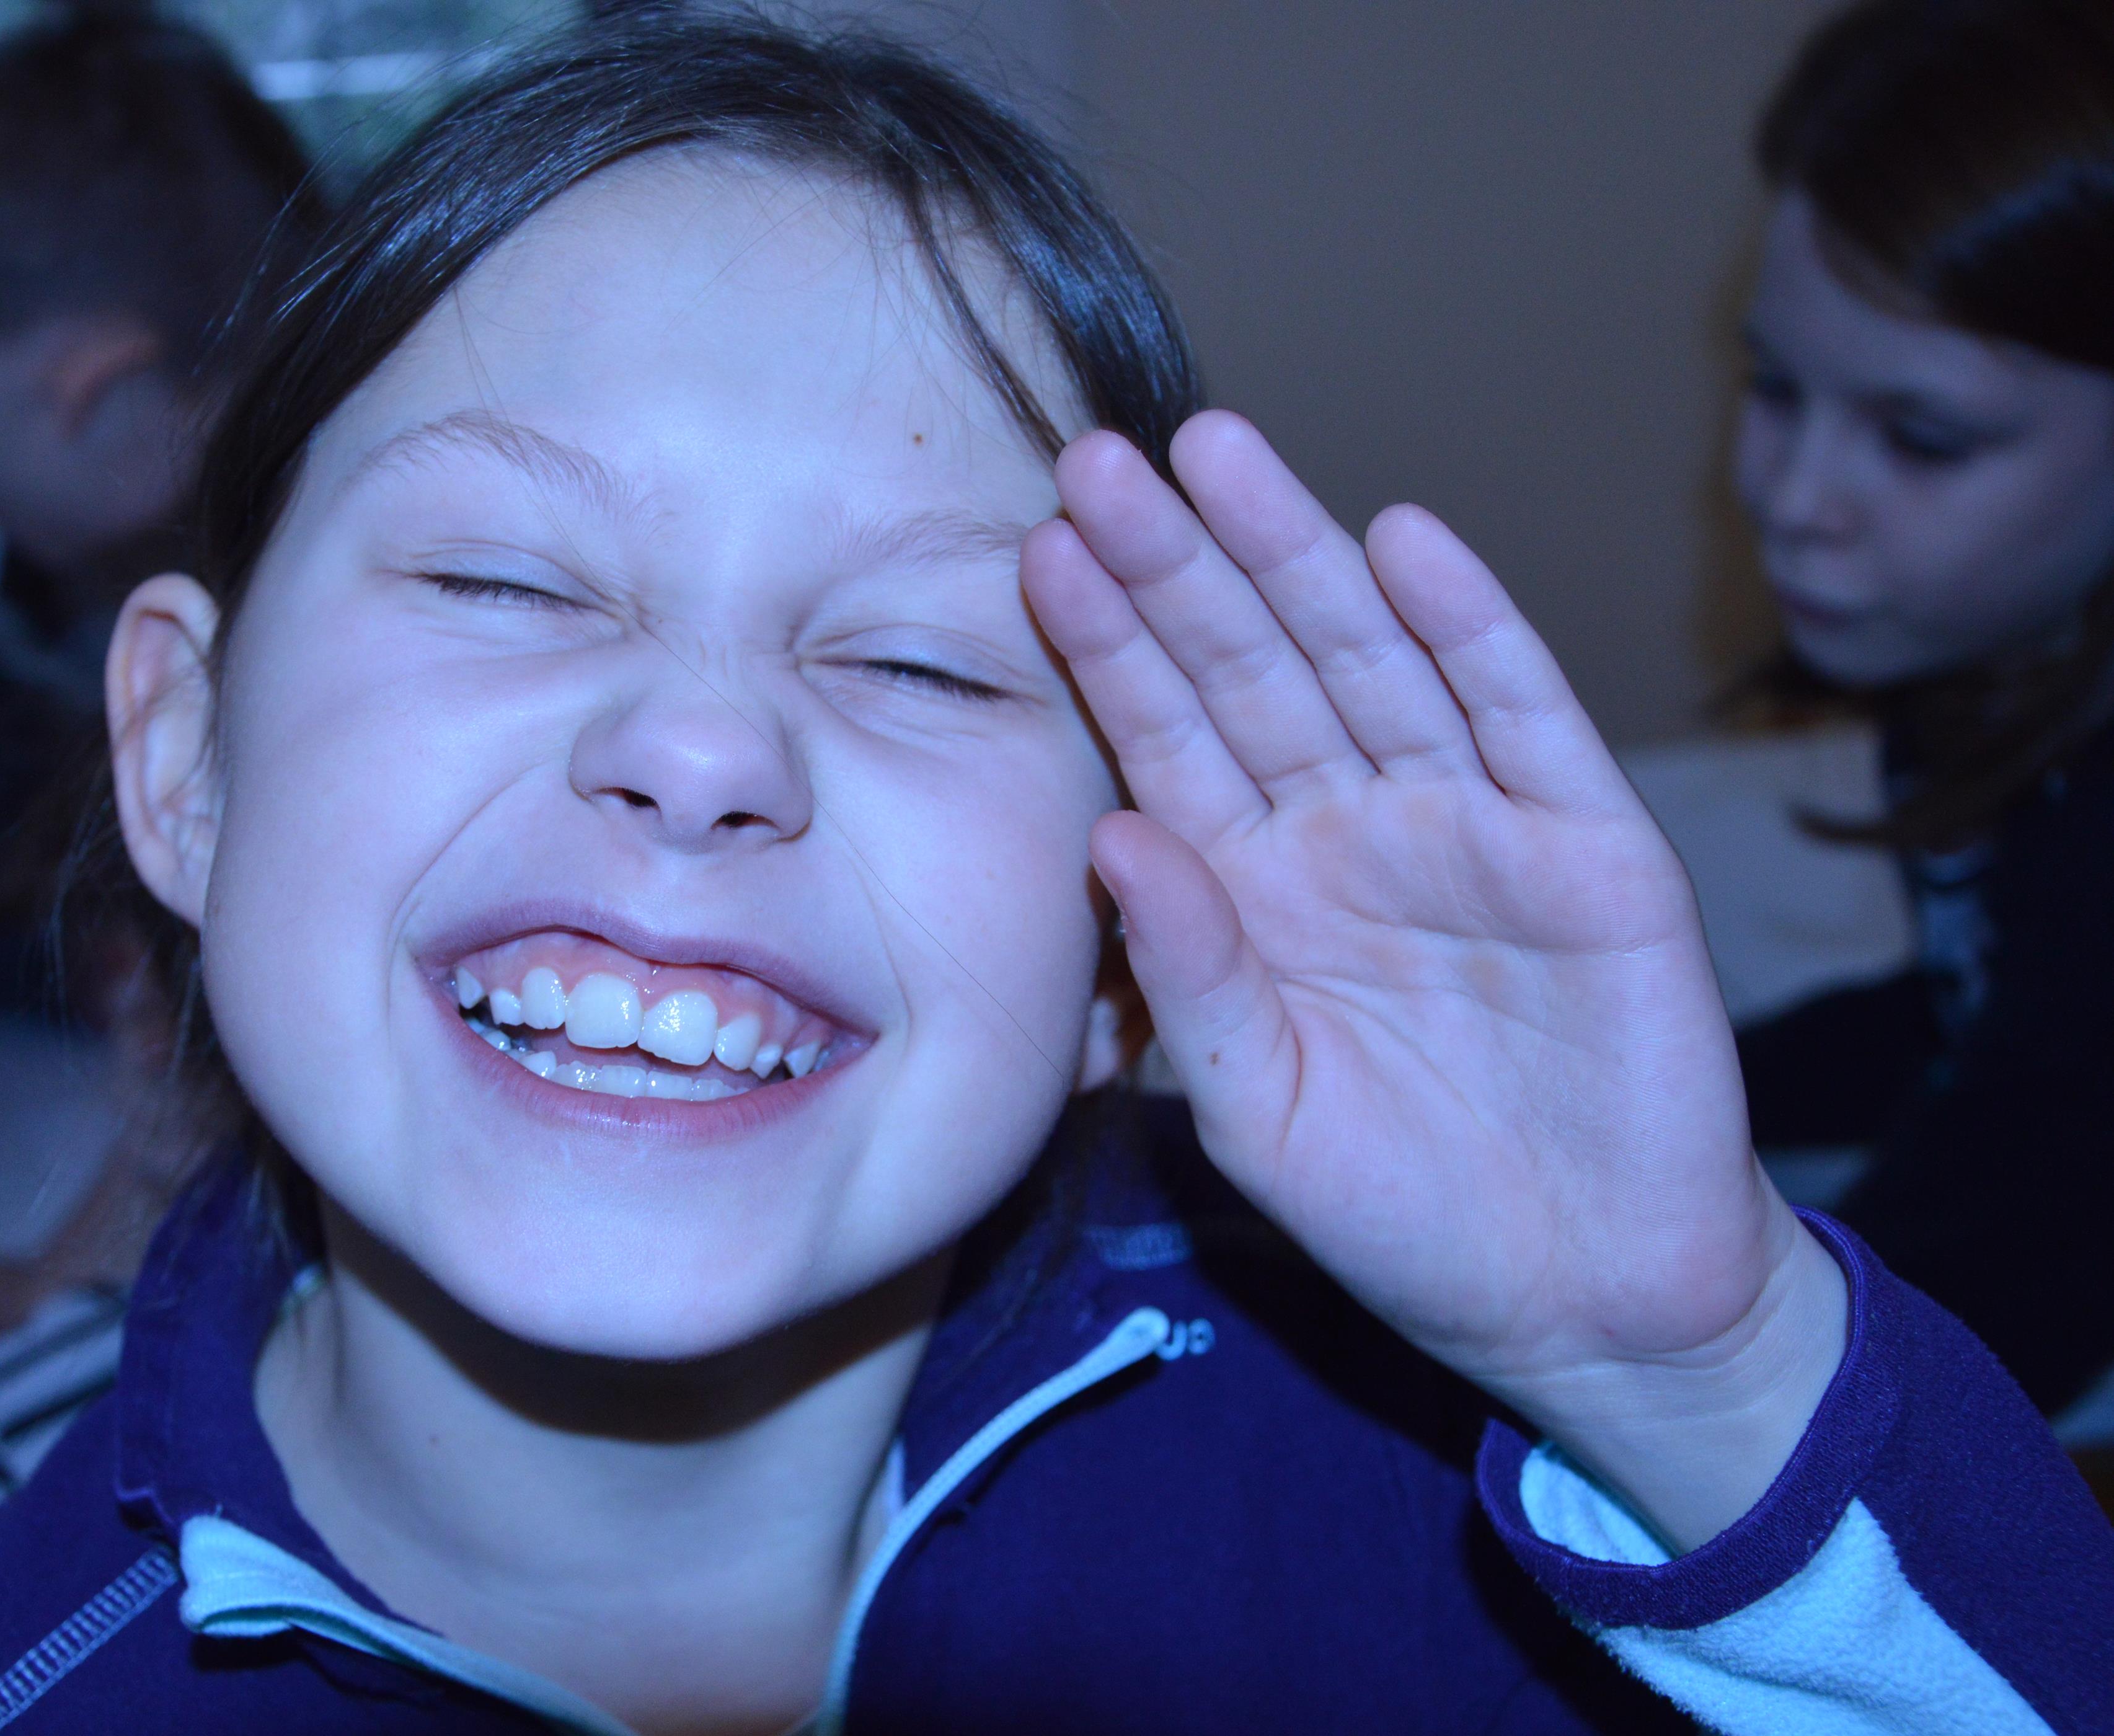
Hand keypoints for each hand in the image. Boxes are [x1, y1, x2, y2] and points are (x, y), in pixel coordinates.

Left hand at [1023, 413, 1846, 1550]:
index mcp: (1255, 885)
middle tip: (1099, 456)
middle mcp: (1351, 830)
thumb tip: (1111, 835)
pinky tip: (1407, 542)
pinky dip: (1471, 629)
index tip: (1034, 549)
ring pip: (1371, 661)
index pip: (1166, 736)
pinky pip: (1523, 717)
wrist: (1579, 1299)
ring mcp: (1472, 827)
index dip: (1107, 644)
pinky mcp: (1591, 848)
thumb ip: (1188, 974)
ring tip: (1220, 453)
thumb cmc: (1397, 1211)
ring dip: (1299, 556)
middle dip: (1178, 564)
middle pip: (1252, 667)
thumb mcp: (1255, 1109)